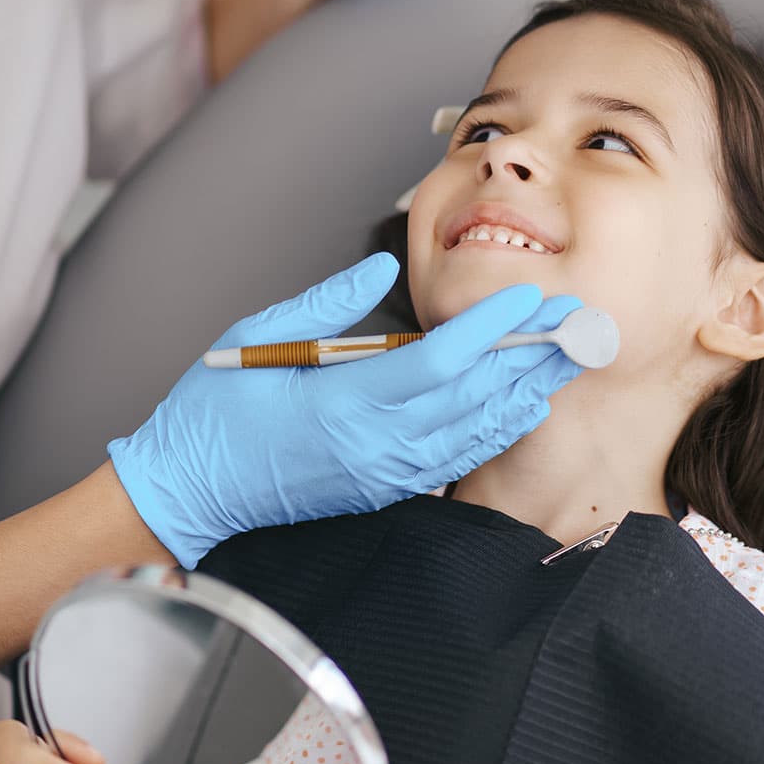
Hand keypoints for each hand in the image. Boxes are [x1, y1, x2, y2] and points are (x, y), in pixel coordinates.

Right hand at [109, 252, 582, 567]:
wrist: (186, 493)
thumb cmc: (212, 415)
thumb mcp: (258, 337)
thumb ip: (327, 304)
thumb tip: (379, 270)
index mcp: (342, 403)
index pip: (439, 360)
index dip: (489, 326)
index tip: (526, 293)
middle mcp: (373, 445)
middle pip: (474, 396)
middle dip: (530, 355)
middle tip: (576, 321)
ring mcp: (381, 474)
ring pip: (474, 432)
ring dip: (524, 392)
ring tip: (564, 357)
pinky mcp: (380, 489)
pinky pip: (454, 459)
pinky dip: (492, 429)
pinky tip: (517, 405)